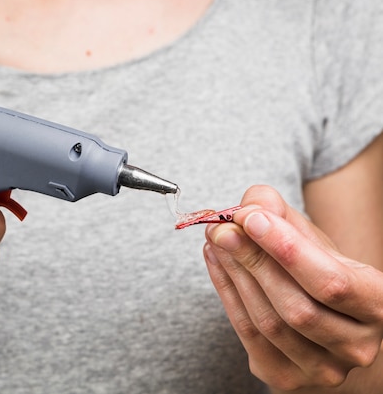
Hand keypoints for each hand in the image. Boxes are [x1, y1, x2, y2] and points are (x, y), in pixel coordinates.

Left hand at [203, 185, 382, 390]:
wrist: (325, 320)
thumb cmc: (319, 270)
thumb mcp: (310, 237)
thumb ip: (281, 214)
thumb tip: (247, 206)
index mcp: (379, 305)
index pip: (331, 282)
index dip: (287, 250)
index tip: (249, 218)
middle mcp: (358, 347)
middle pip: (296, 307)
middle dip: (253, 261)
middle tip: (222, 228)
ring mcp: (323, 370)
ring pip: (267, 322)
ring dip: (233, 275)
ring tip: (215, 240)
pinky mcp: (285, 377)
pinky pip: (246, 334)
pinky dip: (225, 292)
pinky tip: (216, 261)